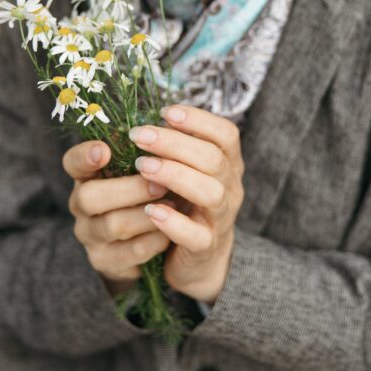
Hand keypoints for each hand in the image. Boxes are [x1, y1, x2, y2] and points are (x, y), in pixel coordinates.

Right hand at [64, 139, 178, 294]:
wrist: (147, 244)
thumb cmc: (144, 193)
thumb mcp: (139, 169)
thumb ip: (143, 150)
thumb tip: (165, 124)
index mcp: (87, 176)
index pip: (72, 163)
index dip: (83, 157)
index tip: (102, 150)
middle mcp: (82, 205)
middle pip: (90, 197)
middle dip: (129, 189)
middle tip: (161, 184)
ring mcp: (91, 235)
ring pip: (113, 225)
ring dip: (146, 214)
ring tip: (173, 205)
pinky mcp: (106, 262)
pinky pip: (131, 252)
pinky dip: (154, 240)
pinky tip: (170, 232)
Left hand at [129, 104, 244, 303]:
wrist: (201, 259)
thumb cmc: (188, 203)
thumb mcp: (189, 171)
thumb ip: (177, 148)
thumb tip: (146, 120)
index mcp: (228, 164)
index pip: (226, 134)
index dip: (199, 120)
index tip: (166, 112)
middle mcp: (230, 188)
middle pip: (214, 159)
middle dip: (174, 144)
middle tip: (139, 136)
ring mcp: (221, 218)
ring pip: (211, 193)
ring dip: (175, 175)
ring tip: (143, 167)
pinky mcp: (206, 247)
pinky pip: (196, 235)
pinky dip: (173, 222)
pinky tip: (150, 210)